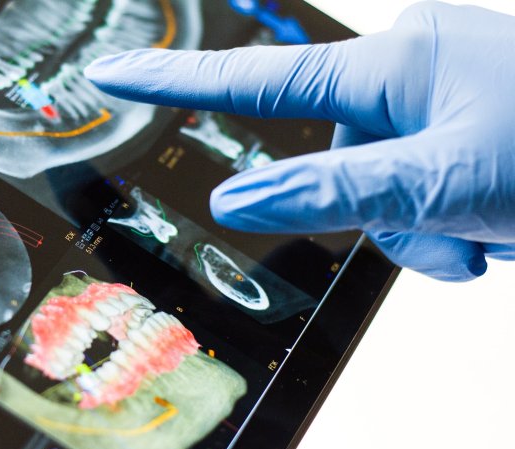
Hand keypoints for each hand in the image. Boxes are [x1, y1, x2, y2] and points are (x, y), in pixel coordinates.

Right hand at [85, 1, 514, 281]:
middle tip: (456, 238)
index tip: (116, 73)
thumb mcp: (444, 182)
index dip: (178, 80)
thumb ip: (330, 191)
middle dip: (384, 218)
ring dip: (430, 232)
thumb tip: (236, 198)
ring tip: (494, 234)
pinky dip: (454, 221)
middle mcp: (414, 71)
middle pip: (337, 165)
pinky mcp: (470, 120)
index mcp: (395, 64)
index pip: (258, 76)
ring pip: (384, 187)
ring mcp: (445, 95)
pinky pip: (425, 184)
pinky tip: (499, 224)